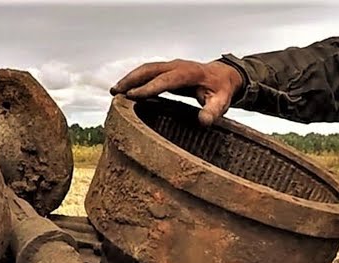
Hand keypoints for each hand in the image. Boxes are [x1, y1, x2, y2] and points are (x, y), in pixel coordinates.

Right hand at [111, 59, 243, 125]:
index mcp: (189, 73)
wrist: (223, 76)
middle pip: (150, 69)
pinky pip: (148, 73)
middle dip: (131, 79)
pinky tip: (125, 90)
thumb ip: (214, 111)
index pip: (165, 79)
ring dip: (129, 78)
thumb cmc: (221, 90)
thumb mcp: (222, 101)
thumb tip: (204, 121)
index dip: (148, 87)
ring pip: (146, 69)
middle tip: (116, 92)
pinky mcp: (167, 71)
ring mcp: (171, 66)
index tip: (132, 96)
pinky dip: (135, 79)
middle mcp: (177, 66)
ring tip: (114, 92)